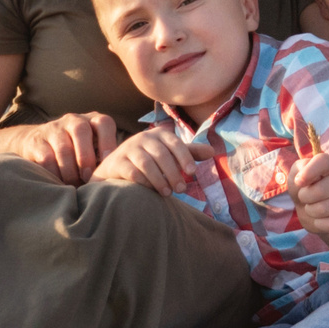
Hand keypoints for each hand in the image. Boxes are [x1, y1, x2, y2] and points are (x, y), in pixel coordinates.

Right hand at [18, 112, 118, 183]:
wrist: (38, 144)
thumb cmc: (77, 153)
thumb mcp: (93, 150)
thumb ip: (106, 159)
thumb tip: (120, 179)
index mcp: (93, 121)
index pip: (104, 123)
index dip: (108, 143)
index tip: (109, 164)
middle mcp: (74, 120)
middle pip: (80, 130)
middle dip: (86, 157)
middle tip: (88, 178)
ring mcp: (54, 129)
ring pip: (63, 148)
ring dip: (70, 170)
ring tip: (74, 185)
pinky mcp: (37, 141)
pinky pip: (47, 158)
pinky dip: (55, 174)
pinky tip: (60, 183)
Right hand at [88, 129, 213, 193]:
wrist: (116, 167)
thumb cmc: (150, 160)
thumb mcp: (170, 154)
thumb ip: (189, 153)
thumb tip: (212, 152)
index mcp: (159, 134)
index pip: (175, 143)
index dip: (185, 157)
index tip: (192, 173)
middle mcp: (142, 138)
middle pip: (161, 154)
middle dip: (173, 173)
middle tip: (181, 189)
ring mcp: (128, 149)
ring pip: (146, 163)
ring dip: (159, 179)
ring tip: (167, 193)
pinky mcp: (116, 162)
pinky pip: (131, 172)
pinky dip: (143, 182)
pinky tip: (150, 191)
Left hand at [292, 149, 328, 246]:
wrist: (314, 207)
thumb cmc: (305, 187)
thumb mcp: (297, 173)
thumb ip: (299, 170)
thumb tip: (302, 180)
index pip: (324, 162)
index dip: (309, 172)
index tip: (299, 181)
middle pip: (320, 191)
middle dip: (304, 197)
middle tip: (304, 196)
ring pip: (323, 209)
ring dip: (310, 211)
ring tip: (311, 207)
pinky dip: (319, 224)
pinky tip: (318, 219)